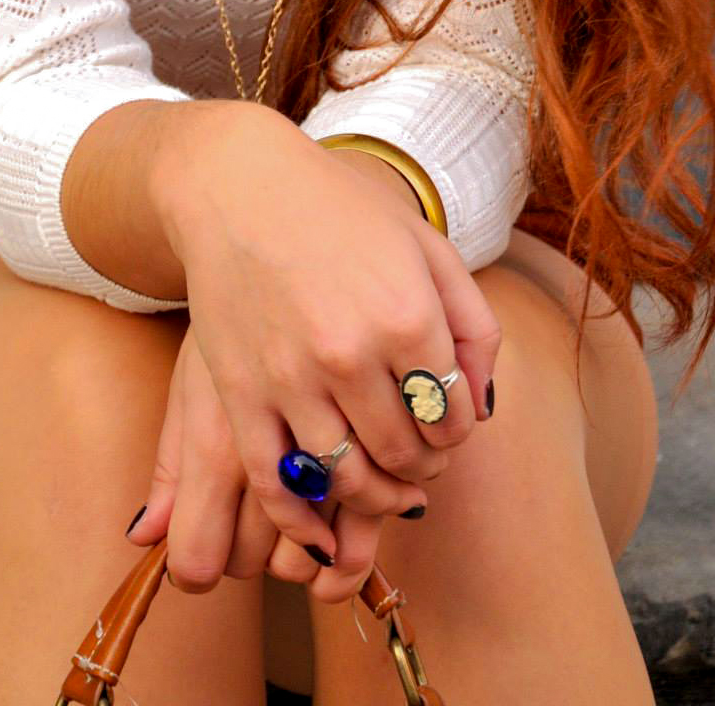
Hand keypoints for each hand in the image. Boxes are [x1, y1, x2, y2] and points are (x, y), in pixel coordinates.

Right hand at [133, 120, 500, 596]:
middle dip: (423, 466)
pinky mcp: (241, 394)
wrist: (236, 185)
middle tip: (418, 456)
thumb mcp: (426, 246)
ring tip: (382, 482)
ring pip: (349, 479)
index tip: (444, 422)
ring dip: (376, 495)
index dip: (456, 432)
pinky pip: (277, 485)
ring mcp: (291, 379)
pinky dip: (304, 523)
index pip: (453, 419)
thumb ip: (472, 325)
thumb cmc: (340, 210)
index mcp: (407, 315)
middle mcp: (352, 354)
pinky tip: (323, 529)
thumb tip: (479, 407)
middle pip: (406, 455)